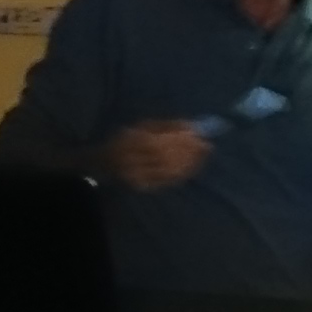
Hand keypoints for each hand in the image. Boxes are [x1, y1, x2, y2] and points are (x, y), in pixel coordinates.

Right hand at [99, 121, 213, 192]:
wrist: (105, 163)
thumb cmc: (128, 139)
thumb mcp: (143, 126)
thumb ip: (167, 126)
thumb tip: (192, 126)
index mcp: (133, 139)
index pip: (163, 141)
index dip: (183, 139)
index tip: (201, 135)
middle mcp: (133, 159)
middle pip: (167, 157)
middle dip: (190, 151)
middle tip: (206, 146)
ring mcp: (137, 175)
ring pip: (168, 171)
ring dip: (189, 163)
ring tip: (202, 155)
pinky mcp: (142, 186)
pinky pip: (167, 181)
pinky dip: (182, 173)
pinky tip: (192, 166)